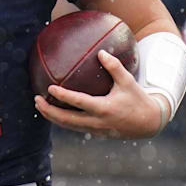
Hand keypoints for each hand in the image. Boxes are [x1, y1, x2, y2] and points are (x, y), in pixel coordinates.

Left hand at [33, 50, 164, 138]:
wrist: (149, 123)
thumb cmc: (138, 99)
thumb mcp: (128, 82)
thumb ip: (114, 67)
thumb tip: (100, 52)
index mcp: (105, 109)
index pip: (79, 103)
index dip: (63, 96)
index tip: (50, 88)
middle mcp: (98, 122)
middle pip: (67, 120)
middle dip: (50, 111)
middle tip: (36, 99)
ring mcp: (96, 130)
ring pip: (68, 126)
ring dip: (52, 117)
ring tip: (39, 106)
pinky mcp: (96, 133)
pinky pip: (75, 128)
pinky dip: (62, 121)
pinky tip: (53, 112)